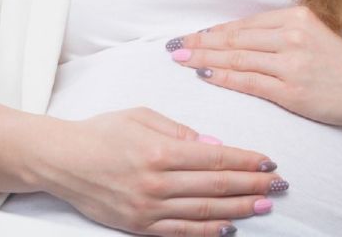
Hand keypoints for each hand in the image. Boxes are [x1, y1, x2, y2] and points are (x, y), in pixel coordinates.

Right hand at [36, 107, 283, 235]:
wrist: (62, 160)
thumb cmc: (102, 132)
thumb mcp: (140, 116)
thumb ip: (178, 130)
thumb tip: (213, 145)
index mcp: (158, 150)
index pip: (214, 158)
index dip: (245, 160)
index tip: (268, 160)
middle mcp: (156, 182)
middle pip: (216, 186)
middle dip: (252, 184)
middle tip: (279, 184)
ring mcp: (148, 208)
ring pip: (205, 212)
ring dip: (239, 208)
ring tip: (265, 204)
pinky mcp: (139, 226)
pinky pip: (181, 232)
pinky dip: (208, 232)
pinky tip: (230, 226)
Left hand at [168, 6, 341, 125]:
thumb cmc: (339, 62)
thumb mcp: (311, 32)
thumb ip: (277, 31)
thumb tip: (233, 36)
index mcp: (295, 17)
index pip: (243, 25)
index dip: (213, 31)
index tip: (190, 35)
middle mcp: (292, 36)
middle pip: (235, 39)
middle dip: (201, 44)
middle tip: (174, 47)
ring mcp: (292, 63)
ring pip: (238, 60)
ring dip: (206, 61)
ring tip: (183, 60)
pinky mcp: (292, 90)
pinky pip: (250, 82)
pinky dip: (224, 79)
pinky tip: (206, 77)